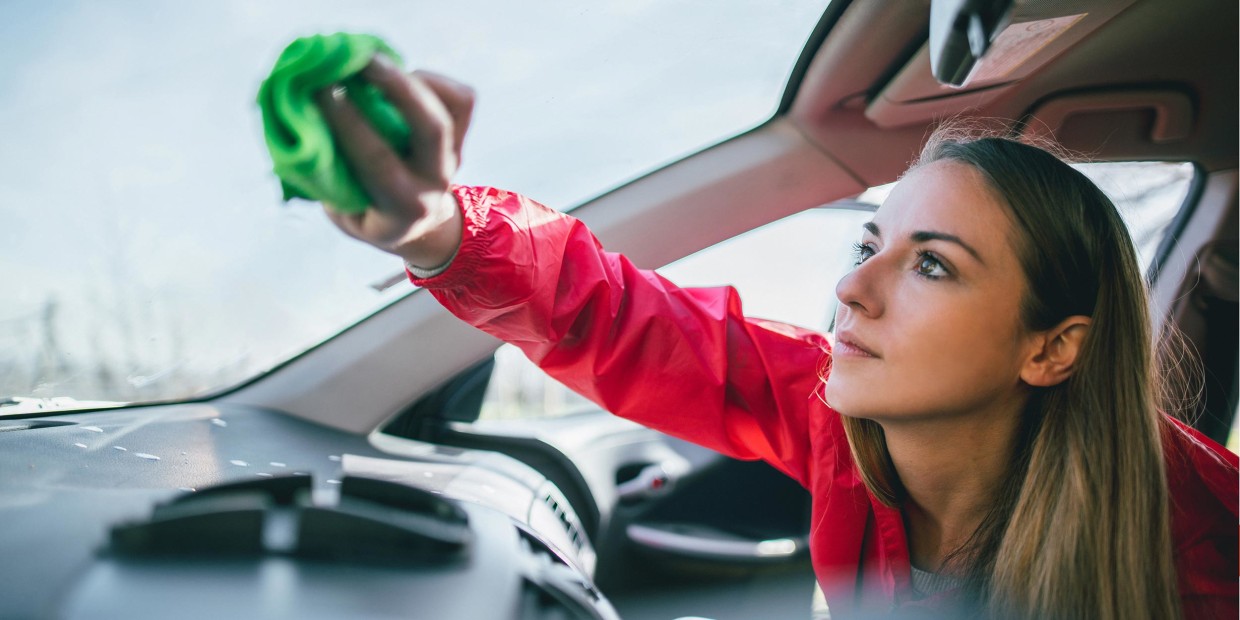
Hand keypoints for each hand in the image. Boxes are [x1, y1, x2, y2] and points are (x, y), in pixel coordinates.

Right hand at [315, 57, 474, 267]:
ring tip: (372, 59)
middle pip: (430, 129)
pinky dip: (431, 79)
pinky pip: (461, 100)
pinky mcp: (462, 138)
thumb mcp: (342, 207)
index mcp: (402, 207)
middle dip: (395, 88)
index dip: (347, 122)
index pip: (377, 160)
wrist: (416, 227)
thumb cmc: (364, 210)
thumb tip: (300, 113)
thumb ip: (325, 169)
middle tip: (359, 59)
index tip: (319, 89)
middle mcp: (435, 182)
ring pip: (452, 110)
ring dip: (411, 78)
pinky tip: (401, 74)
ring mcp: (453, 158)